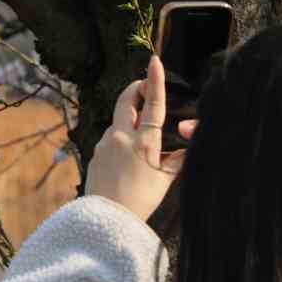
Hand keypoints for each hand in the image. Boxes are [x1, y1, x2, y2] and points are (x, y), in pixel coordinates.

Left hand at [83, 54, 195, 222]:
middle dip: (134, 88)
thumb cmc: (141, 201)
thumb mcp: (164, 181)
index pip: (152, 104)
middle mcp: (122, 137)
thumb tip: (185, 149)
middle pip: (126, 100)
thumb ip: (176, 161)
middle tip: (143, 85)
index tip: (154, 61)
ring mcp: (105, 143)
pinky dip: (121, 137)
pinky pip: (110, 137)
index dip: (155, 81)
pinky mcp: (96, 152)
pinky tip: (127, 157)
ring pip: (118, 120)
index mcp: (144, 142)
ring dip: (129, 118)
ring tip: (141, 136)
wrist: (107, 220)